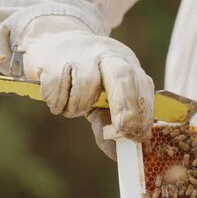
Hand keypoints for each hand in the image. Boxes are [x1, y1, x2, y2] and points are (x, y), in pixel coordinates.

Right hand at [23, 27, 153, 151]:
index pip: (143, 85)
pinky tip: (58, 99)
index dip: (143, 113)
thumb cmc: (85, 79)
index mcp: (126, 63)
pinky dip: (56, 102)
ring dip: (78, 108)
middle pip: (122, 76)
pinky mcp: (53, 59)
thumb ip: (111, 124)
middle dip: (125, 106)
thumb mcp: (103, 99)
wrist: (53, 43)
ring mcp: (80, 54)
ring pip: (84, 88)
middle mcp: (106, 54)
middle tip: (122, 130)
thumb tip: (119, 154)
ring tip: (73, 108)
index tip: (138, 136)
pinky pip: (57, 89)